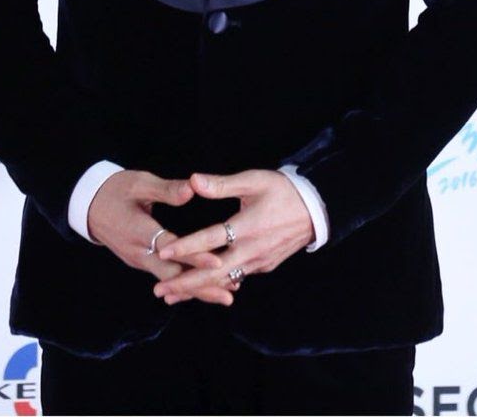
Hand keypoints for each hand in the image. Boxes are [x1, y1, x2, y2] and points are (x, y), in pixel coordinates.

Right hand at [86, 169, 235, 306]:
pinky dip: (184, 283)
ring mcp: (139, 261)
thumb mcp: (139, 184)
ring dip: (196, 289)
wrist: (88, 207)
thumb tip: (192, 189)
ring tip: (225, 295)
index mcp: (138, 230)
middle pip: (173, 276)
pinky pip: (165, 277)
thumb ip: (167, 189)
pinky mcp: (141, 262)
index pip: (170, 247)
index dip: (194, 256)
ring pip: (170, 280)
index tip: (217, 263)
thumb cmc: (116, 190)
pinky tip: (204, 286)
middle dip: (201, 286)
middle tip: (230, 294)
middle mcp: (139, 252)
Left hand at [152, 169, 314, 303]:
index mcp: (247, 227)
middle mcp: (251, 250)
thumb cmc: (283, 191)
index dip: (186, 247)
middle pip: (213, 272)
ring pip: (223, 280)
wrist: (316, 210)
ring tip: (172, 295)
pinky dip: (217, 284)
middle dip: (185, 283)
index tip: (163, 253)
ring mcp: (258, 262)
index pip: (210, 240)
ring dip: (198, 288)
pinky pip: (236, 278)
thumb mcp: (253, 181)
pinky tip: (202, 289)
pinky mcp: (263, 266)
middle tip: (159, 291)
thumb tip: (192, 180)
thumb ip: (221, 184)